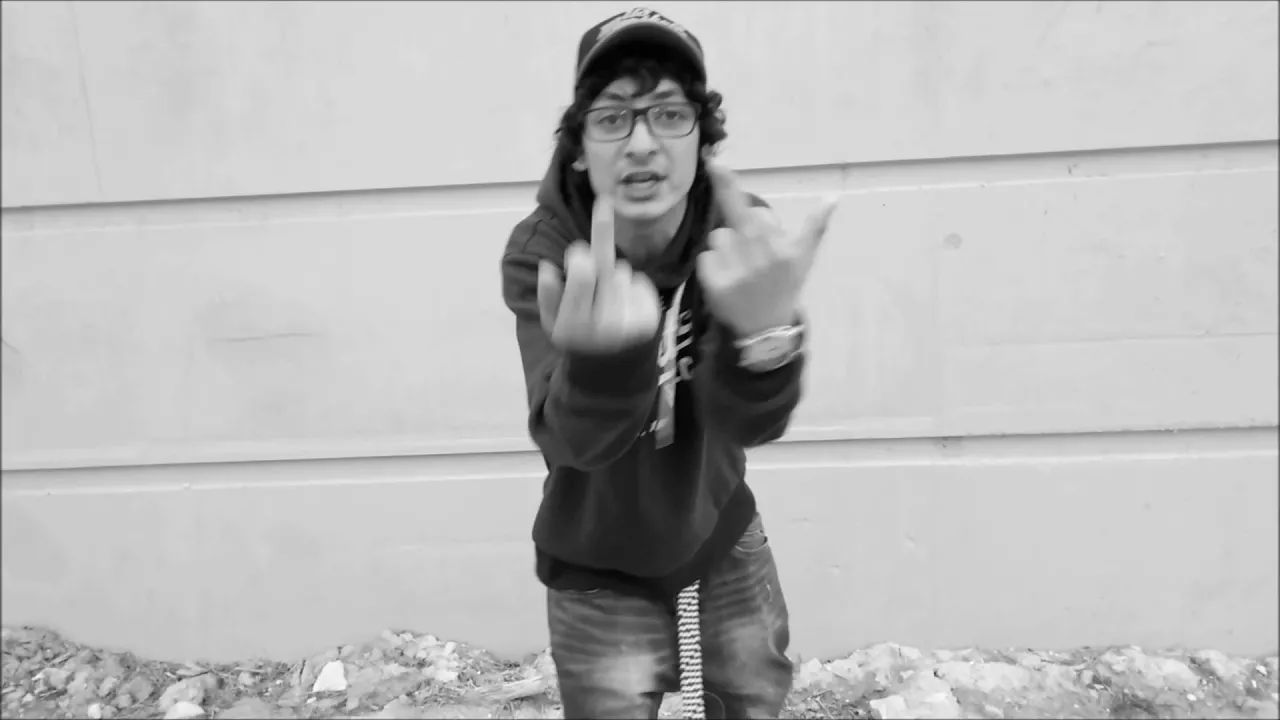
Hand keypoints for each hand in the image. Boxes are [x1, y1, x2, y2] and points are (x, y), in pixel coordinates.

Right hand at [537, 196, 661, 352]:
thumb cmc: (578, 339)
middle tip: (594, 286)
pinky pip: (640, 282)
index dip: (579, 256)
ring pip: (624, 274)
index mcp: (576, 327)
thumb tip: (547, 267)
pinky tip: (625, 308)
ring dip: (616, 280)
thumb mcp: (554, 323)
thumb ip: (548, 295)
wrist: (612, 371)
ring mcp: (633, 324)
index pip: (583, 274)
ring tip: (610, 302)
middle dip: (599, 271)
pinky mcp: (651, 319)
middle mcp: (607, 327)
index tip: (578, 256)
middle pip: (607, 271)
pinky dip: (632, 289)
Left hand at [696, 162, 837, 335]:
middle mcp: (759, 258)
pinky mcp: (714, 285)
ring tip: (741, 269)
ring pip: (718, 238)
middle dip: (740, 228)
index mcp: (780, 248)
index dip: (729, 184)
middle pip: (735, 221)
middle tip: (747, 248)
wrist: (767, 329)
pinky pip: (706, 258)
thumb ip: (815, 226)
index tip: (714, 163)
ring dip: (726, 249)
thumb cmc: (786, 287)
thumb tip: (833, 196)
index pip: (753, 211)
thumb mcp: (804, 258)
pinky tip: (728, 280)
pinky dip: (713, 267)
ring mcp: (735, 273)